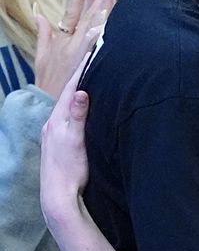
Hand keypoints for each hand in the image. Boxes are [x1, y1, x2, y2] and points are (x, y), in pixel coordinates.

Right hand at [33, 0, 116, 99]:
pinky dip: (107, 26)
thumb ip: (43, 33)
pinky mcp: (91, 63)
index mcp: (62, 39)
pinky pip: (101, 41)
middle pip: (89, 11)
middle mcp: (74, 42)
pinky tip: (115, 14)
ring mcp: (84, 52)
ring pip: (97, 22)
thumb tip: (38, 12)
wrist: (50, 106)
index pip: (73, 9)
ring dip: (106, 2)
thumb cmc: (47, 85)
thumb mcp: (40, 57)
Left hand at [40, 68, 90, 233]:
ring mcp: (54, 134)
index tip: (93, 54)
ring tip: (92, 81)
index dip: (82, 70)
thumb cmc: (69, 171)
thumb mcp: (75, 142)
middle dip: (81, 78)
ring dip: (79, 93)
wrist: (58, 197)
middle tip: (95, 62)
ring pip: (68, 107)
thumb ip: (78, 116)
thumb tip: (81, 92)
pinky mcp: (59, 144)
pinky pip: (68, 118)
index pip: (71, 89)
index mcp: (57, 120)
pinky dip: (77, 109)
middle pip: (68, 95)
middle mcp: (52, 124)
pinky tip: (83, 110)